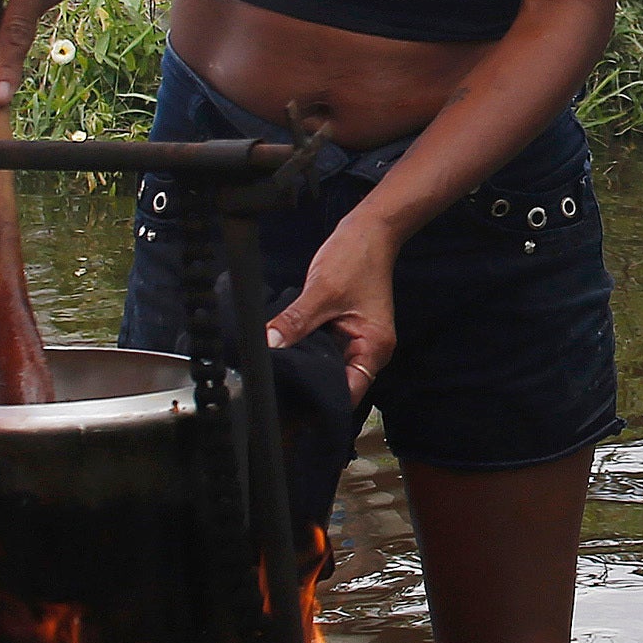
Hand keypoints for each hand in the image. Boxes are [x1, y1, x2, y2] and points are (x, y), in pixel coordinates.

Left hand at [266, 214, 397, 399]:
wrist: (370, 230)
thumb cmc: (356, 257)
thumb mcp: (323, 291)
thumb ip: (295, 321)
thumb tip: (268, 344)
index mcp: (373, 348)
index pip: (347, 393)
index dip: (319, 404)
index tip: (290, 412)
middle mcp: (368, 350)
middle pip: (337, 385)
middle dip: (309, 392)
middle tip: (275, 401)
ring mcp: (356, 340)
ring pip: (328, 368)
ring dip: (306, 372)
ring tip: (275, 383)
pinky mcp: (344, 330)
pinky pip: (323, 350)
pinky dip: (306, 354)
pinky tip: (283, 358)